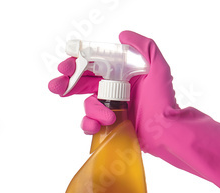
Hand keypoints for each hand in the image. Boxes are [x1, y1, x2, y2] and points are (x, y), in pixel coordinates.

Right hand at [49, 32, 177, 153]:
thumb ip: (144, 47)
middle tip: (55, 86)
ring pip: (88, 105)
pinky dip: (90, 125)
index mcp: (121, 75)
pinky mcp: (107, 125)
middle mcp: (113, 90)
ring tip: (109, 117)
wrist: (163, 129)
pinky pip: (89, 124)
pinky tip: (98, 126)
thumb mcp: (158, 67)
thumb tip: (123, 35)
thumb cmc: (163, 100)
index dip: (78, 65)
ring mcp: (109, 108)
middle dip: (67, 84)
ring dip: (94, 110)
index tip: (66, 66)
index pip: (95, 66)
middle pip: (83, 84)